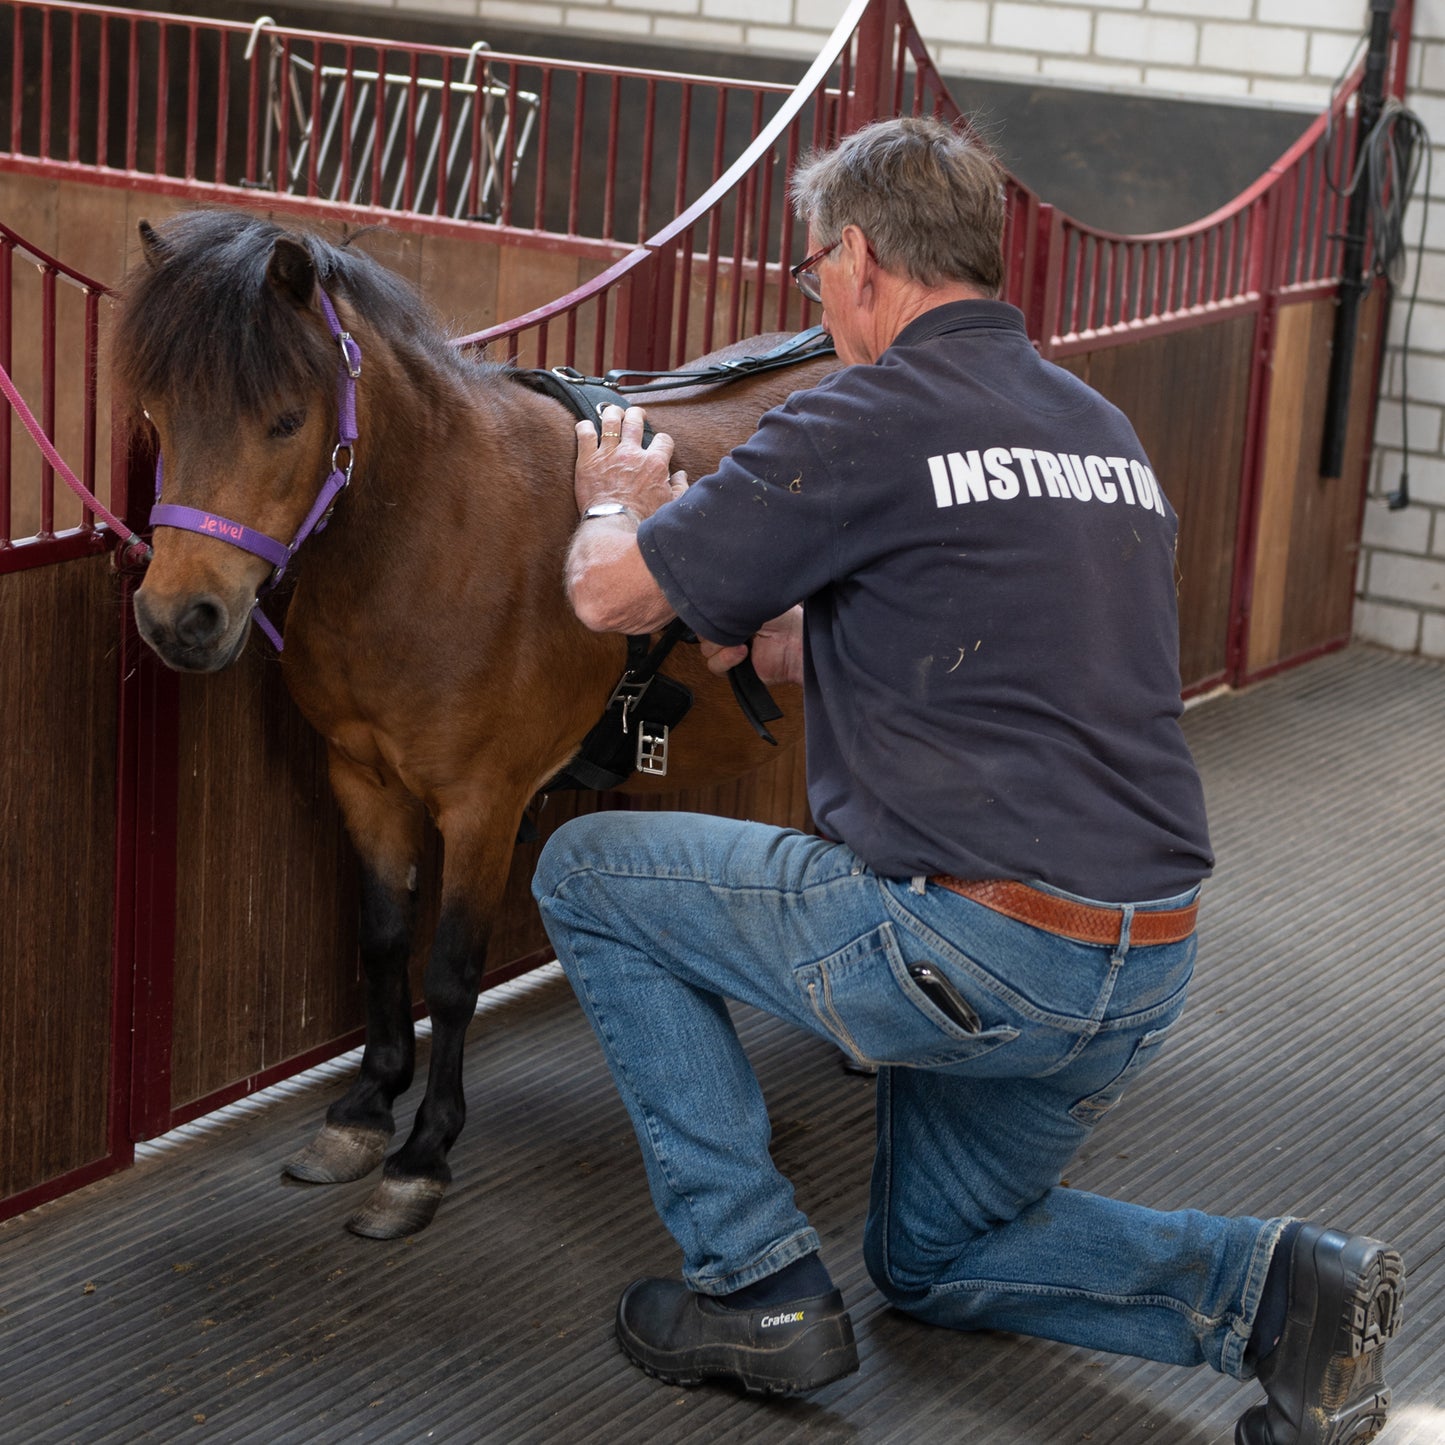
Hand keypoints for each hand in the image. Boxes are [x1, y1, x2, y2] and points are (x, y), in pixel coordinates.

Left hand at [575, 404, 686, 518]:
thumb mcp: (670, 505)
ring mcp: (609, 454)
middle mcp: (632, 453)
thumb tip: (681, 475)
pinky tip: (585, 427)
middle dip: (637, 414)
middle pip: (635, 421)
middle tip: (636, 415)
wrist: (615, 526)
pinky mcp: (588, 460)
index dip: (662, 441)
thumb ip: (680, 488)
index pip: (663, 440)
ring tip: (612, 413)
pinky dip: (584, 427)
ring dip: (612, 413)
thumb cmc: (643, 520)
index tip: (659, 445)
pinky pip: (584, 434)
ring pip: (610, 420)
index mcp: (655, 463)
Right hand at [700, 606, 803, 687]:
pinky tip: (742, 651)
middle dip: (714, 627)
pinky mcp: (732, 669)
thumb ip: (727, 602)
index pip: (705, 613)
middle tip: (731, 623)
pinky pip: (714, 665)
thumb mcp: (751, 602)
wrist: (797, 643)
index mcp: (731, 613)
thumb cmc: (783, 618)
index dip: (708, 612)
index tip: (716, 609)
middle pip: (702, 631)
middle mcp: (728, 631)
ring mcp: (728, 650)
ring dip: (721, 644)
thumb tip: (707, 604)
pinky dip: (725, 659)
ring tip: (743, 639)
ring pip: (706, 649)